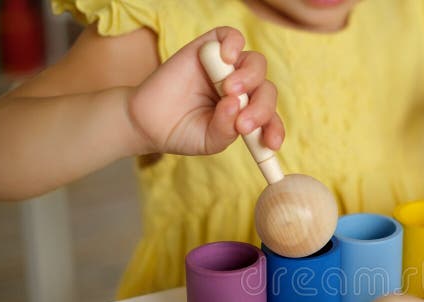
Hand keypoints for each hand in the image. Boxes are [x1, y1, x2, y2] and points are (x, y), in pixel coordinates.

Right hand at [126, 27, 283, 154]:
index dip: (274, 129)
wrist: (149, 121)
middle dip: (261, 109)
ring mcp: (229, 69)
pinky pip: (231, 36)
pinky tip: (226, 58)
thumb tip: (235, 105)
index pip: (271, 118)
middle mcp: (244, 90)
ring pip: (256, 64)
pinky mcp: (210, 49)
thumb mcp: (209, 140)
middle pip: (266, 91)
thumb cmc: (183, 132)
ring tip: (229, 91)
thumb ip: (226, 130)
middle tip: (242, 124)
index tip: (270, 143)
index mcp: (248, 114)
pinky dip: (233, 43)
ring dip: (250, 78)